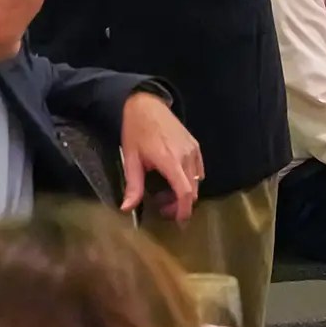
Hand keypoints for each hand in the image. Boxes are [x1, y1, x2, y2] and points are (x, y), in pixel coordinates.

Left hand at [119, 91, 201, 222]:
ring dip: (185, 193)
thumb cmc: (136, 130)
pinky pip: (199, 169)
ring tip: (166, 194)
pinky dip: (190, 180)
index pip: (185, 192)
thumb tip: (127, 208)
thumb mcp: (131, 158)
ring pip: (197, 181)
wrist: (147, 104)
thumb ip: (133, 185)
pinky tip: (175, 180)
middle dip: (181, 204)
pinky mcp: (195, 145)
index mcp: (170, 160)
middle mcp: (186, 156)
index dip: (183, 210)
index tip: (178, 222)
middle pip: (193, 190)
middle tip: (163, 209)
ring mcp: (193, 149)